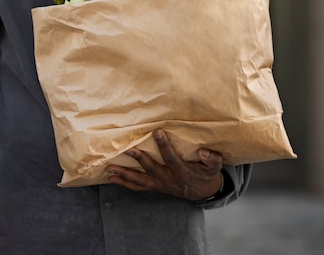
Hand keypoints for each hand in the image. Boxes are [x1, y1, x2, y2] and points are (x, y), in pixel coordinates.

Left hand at [106, 129, 223, 200]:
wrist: (201, 192)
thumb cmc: (206, 175)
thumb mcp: (214, 167)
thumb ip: (212, 159)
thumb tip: (204, 152)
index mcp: (182, 172)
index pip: (171, 158)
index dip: (164, 146)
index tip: (157, 132)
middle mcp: (168, 180)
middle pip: (151, 169)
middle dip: (138, 158)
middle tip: (127, 149)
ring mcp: (159, 184)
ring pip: (139, 180)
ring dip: (124, 174)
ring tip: (110, 168)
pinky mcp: (154, 186)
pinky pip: (137, 187)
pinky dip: (124, 183)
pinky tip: (112, 178)